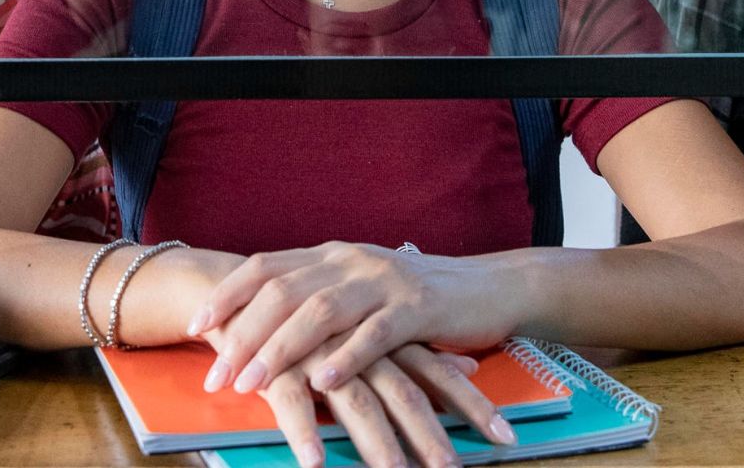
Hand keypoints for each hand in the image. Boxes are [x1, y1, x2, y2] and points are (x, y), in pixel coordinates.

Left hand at [190, 243, 512, 395]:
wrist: (488, 288)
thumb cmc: (416, 299)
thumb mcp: (359, 291)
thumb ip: (316, 302)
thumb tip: (257, 332)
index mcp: (331, 254)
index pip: (265, 267)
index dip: (227, 294)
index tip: (194, 326)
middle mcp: (351, 260)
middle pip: (284, 292)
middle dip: (244, 335)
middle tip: (217, 376)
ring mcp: (385, 281)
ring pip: (321, 312)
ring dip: (282, 350)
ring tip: (254, 384)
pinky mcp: (419, 308)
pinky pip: (375, 334)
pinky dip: (345, 359)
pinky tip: (322, 383)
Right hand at [253, 332, 513, 467]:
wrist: (237, 292)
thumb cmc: (313, 318)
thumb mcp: (369, 329)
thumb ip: (418, 350)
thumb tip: (469, 369)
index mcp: (383, 332)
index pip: (437, 371)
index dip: (472, 404)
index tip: (506, 437)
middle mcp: (357, 340)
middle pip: (403, 391)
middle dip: (430, 436)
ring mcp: (318, 350)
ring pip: (354, 401)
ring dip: (377, 445)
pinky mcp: (276, 362)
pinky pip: (291, 401)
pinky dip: (304, 433)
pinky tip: (314, 463)